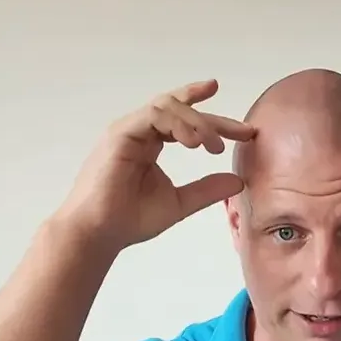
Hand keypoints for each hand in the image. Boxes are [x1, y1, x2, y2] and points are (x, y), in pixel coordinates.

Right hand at [56, 79, 255, 251]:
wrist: (98, 233)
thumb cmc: (129, 219)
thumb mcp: (179, 203)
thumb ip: (206, 189)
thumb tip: (238, 181)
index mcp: (149, 142)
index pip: (182, 118)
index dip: (210, 114)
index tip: (241, 125)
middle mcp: (138, 131)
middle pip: (179, 108)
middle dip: (214, 118)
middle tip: (242, 132)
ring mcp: (128, 130)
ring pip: (168, 106)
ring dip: (197, 122)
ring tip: (213, 146)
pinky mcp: (120, 134)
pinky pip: (154, 116)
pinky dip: (178, 124)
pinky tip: (194, 143)